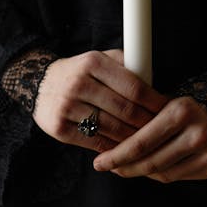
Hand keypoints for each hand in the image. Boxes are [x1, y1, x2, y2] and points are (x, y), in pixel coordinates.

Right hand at [33, 49, 169, 152]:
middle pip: (125, 110)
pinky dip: (114, 148)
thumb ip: (127, 65)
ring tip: (148, 140)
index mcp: (94, 63)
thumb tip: (156, 81)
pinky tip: (125, 148)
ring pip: (112, 128)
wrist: (39, 83)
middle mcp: (79, 83)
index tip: (168, 109)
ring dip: (133, 137)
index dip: (154, 101)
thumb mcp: (100, 58)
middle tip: (162, 128)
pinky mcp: (59, 128)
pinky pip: (94, 142)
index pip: (133, 86)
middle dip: (148, 122)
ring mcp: (67, 107)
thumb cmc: (80, 72)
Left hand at [91, 95, 206, 182]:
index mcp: (180, 110)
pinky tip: (148, 168)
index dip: (116, 154)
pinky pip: (176, 177)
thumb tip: (111, 140)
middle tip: (105, 166)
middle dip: (123, 166)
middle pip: (149, 161)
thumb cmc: (192, 107)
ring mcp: (206, 152)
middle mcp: (195, 132)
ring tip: (124, 167)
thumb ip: (146, 118)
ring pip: (161, 172)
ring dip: (139, 172)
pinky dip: (159, 174)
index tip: (99, 160)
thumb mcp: (170, 103)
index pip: (140, 141)